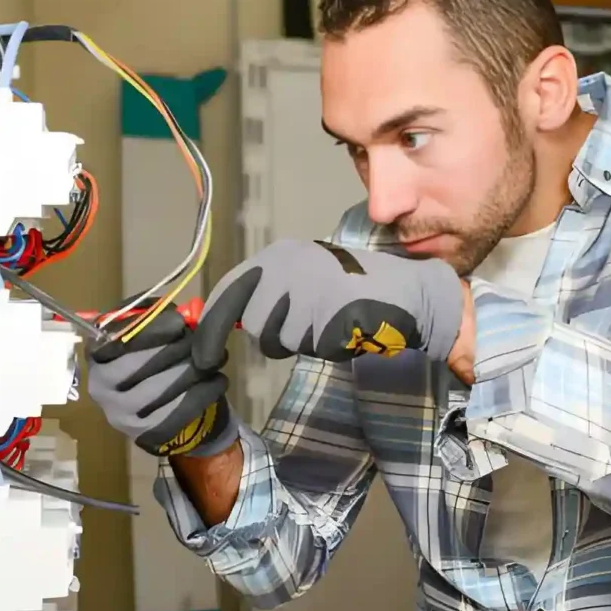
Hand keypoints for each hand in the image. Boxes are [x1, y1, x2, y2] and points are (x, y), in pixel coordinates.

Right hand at [87, 303, 237, 456]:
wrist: (157, 408)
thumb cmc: (152, 358)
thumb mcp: (147, 332)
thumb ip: (156, 318)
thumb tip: (183, 314)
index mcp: (96, 355)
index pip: (116, 339)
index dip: (150, 330)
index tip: (179, 322)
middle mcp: (100, 386)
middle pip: (138, 365)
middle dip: (177, 348)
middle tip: (204, 340)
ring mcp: (120, 414)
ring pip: (159, 389)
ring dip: (194, 370)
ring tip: (217, 359)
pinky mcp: (144, 433)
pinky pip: (177, 412)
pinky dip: (203, 393)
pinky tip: (218, 381)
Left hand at [192, 239, 473, 381]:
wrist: (407, 291)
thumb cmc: (353, 286)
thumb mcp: (304, 277)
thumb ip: (267, 294)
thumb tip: (226, 320)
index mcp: (279, 255)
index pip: (229, 291)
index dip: (212, 325)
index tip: (202, 355)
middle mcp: (289, 266)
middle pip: (256, 323)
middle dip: (276, 336)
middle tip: (305, 329)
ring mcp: (310, 289)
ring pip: (284, 340)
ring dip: (305, 342)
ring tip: (332, 322)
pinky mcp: (330, 314)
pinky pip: (314, 347)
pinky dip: (329, 346)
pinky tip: (347, 328)